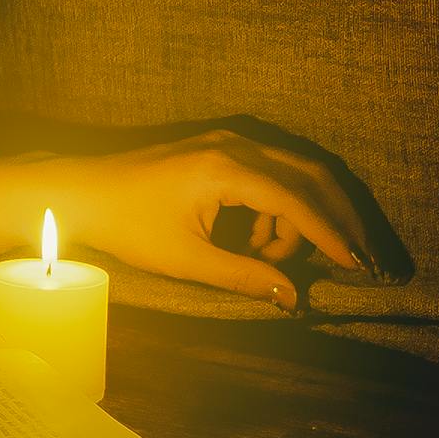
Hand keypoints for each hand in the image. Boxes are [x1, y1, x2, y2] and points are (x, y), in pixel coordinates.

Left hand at [0, 131, 389, 308]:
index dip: (330, 236)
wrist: (82, 191)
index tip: (356, 266)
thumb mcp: (187, 259)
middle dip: (335, 218)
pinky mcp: (219, 147)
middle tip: (352, 258)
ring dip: (299, 216)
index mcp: (227, 169)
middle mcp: (235, 144)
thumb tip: (293, 296)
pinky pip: (270, 171)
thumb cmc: (128, 226)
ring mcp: (227, 140)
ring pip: (293, 172)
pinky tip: (253, 239)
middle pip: (311, 175)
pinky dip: (277, 206)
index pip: (298, 201)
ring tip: (270, 257)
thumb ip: (244, 276)